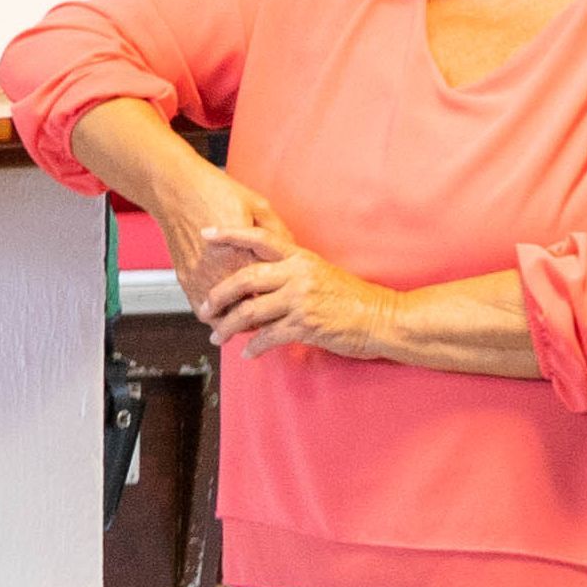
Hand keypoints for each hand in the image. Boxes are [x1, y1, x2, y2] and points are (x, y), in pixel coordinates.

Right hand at [156, 176, 286, 308]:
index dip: (279, 302)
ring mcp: (200, 277)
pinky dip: (213, 314)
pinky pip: (200, 307)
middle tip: (270, 317)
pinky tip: (223, 308)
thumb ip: (279, 234)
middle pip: (246, 312)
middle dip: (260, 318)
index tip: (286, 303)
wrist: (176, 189)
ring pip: (221, 316)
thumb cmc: (215, 192)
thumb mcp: (259, 206)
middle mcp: (221, 270)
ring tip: (245, 318)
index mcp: (245, 254)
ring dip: (233, 320)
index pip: (268, 293)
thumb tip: (292, 255)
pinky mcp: (184, 278)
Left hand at [194, 230, 391, 359]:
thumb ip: (290, 271)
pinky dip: (254, 347)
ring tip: (218, 335)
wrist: (382, 318)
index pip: (260, 239)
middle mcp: (298, 275)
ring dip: (229, 326)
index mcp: (300, 258)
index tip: (206, 234)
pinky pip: (268, 337)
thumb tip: (258, 276)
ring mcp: (301, 300)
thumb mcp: (320, 272)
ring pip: (250, 312)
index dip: (231, 234)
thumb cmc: (352, 297)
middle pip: (244, 279)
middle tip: (204, 307)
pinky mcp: (306, 325)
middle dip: (218, 295)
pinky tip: (247, 353)